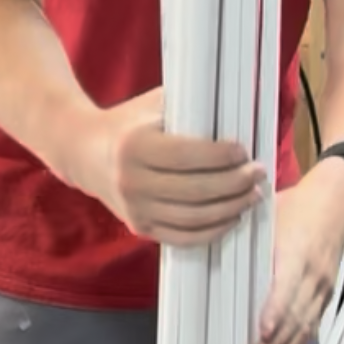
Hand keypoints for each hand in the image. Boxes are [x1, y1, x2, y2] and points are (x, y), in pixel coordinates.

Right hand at [71, 88, 264, 246]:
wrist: (84, 153)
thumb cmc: (129, 123)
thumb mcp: (152, 106)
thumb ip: (188, 106)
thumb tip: (236, 107)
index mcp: (135, 147)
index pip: (186, 156)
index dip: (220, 156)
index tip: (244, 151)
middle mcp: (132, 182)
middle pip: (195, 191)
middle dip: (235, 184)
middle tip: (259, 174)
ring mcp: (135, 209)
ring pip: (193, 218)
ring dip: (230, 209)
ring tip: (253, 195)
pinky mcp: (140, 227)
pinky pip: (183, 238)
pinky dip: (212, 232)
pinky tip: (233, 218)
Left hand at [254, 158, 343, 343]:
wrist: (338, 202)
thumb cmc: (300, 206)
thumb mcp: (270, 215)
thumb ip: (246, 236)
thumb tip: (211, 249)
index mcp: (296, 254)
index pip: (286, 289)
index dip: (275, 312)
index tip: (262, 332)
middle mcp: (312, 275)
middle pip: (296, 317)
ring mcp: (322, 287)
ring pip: (305, 327)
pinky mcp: (327, 294)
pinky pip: (313, 325)